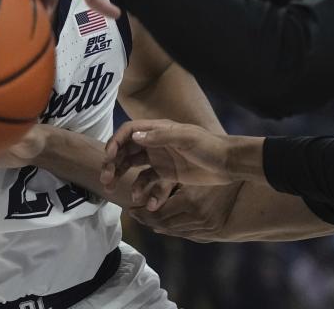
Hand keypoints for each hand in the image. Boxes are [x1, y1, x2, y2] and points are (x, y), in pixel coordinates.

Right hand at [101, 120, 236, 192]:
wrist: (228, 164)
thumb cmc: (209, 147)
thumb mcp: (186, 139)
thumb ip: (161, 137)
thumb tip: (135, 136)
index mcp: (159, 129)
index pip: (129, 131)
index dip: (115, 142)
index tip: (108, 157)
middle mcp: (155, 142)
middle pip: (126, 150)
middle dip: (113, 163)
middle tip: (105, 180)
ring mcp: (160, 159)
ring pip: (133, 167)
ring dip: (123, 177)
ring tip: (116, 191)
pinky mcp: (167, 174)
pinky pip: (148, 182)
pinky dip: (144, 191)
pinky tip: (147, 203)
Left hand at [129, 182, 243, 242]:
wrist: (245, 196)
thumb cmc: (220, 178)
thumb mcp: (196, 173)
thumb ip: (172, 176)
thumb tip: (148, 178)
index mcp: (191, 202)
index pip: (158, 213)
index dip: (142, 213)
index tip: (130, 208)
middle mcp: (195, 219)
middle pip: (162, 225)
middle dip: (145, 221)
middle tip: (133, 214)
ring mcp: (202, 229)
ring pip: (171, 231)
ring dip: (155, 226)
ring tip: (143, 219)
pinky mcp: (206, 235)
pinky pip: (181, 234)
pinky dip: (168, 230)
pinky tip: (161, 225)